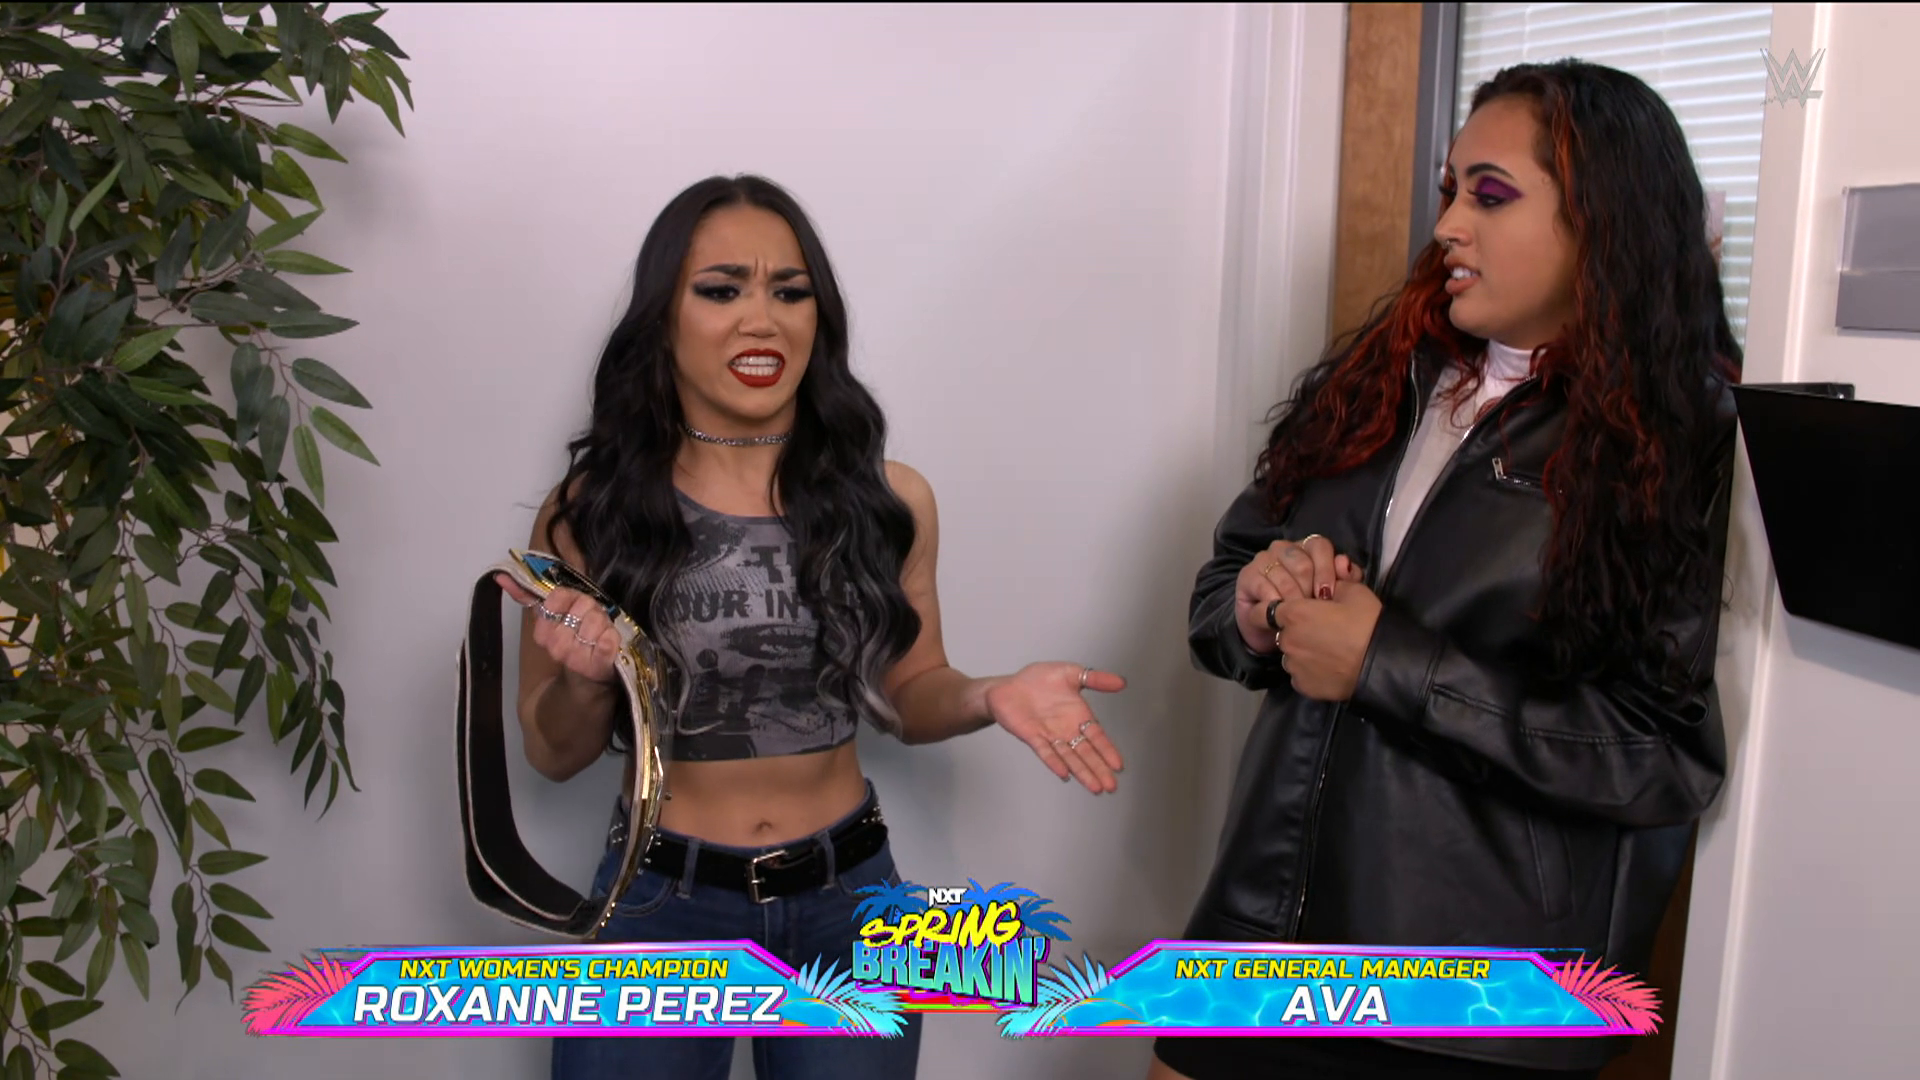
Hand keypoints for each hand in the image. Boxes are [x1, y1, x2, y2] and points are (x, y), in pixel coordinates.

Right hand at [496, 574, 620, 685]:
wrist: (589, 674)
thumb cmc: (572, 638)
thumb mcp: (550, 616)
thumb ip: (525, 596)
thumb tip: (501, 576)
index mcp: (543, 634)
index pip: (557, 598)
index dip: (571, 599)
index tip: (573, 607)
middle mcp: (557, 648)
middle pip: (583, 605)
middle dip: (591, 607)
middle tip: (591, 619)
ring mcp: (578, 658)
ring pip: (597, 619)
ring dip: (604, 621)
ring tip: (601, 630)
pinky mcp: (600, 664)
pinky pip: (607, 641)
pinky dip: (611, 637)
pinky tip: (608, 639)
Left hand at [983, 662, 1126, 793]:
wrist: (1008, 686)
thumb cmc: (1038, 680)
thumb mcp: (1070, 673)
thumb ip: (1096, 678)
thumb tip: (1122, 682)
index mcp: (1079, 716)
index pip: (1098, 737)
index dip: (1108, 750)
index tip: (1118, 765)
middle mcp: (1067, 729)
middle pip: (1087, 753)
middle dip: (1099, 769)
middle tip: (1112, 786)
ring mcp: (1050, 736)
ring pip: (1069, 758)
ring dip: (1082, 772)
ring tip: (1095, 788)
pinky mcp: (1032, 737)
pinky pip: (1045, 752)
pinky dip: (1055, 762)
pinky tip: (1064, 773)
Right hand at [1234, 534, 1363, 653]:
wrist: (1272, 629)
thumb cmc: (1304, 610)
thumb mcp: (1331, 596)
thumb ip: (1345, 580)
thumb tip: (1345, 565)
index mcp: (1306, 547)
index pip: (1319, 545)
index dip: (1326, 570)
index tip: (1327, 595)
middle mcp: (1283, 548)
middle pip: (1302, 562)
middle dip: (1309, 590)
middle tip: (1312, 609)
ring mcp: (1263, 559)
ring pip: (1283, 575)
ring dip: (1291, 600)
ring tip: (1296, 616)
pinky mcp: (1247, 575)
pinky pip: (1264, 586)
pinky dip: (1273, 603)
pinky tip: (1278, 615)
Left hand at [1269, 580, 1383, 700]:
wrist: (1382, 662)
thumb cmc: (1367, 622)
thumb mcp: (1353, 592)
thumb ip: (1332, 585)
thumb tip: (1327, 586)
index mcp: (1294, 614)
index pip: (1260, 612)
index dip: (1266, 611)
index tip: (1278, 612)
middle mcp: (1287, 640)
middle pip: (1281, 634)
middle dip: (1294, 631)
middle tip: (1320, 631)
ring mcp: (1294, 666)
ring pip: (1290, 656)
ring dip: (1301, 652)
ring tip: (1327, 652)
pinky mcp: (1303, 686)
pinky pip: (1300, 675)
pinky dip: (1309, 672)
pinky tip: (1328, 668)